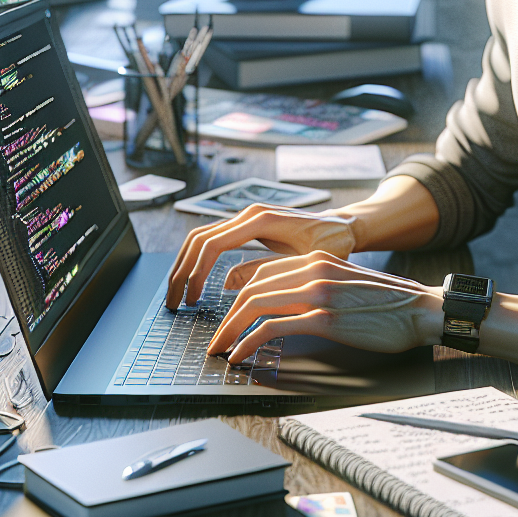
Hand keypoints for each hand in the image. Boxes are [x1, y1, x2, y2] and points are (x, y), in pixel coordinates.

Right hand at [166, 203, 356, 309]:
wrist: (344, 226)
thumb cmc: (332, 244)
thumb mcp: (302, 263)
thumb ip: (265, 271)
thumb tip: (228, 285)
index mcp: (259, 220)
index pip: (212, 245)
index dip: (196, 274)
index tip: (193, 301)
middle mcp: (249, 213)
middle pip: (198, 239)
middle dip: (181, 271)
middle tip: (173, 303)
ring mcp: (247, 217)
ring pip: (201, 237)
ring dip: (185, 266)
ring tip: (178, 295)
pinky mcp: (248, 225)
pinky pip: (214, 240)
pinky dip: (199, 260)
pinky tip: (196, 282)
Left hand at [206, 250, 443, 360]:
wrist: (423, 310)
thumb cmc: (389, 303)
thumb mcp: (347, 283)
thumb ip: (319, 285)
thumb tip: (291, 304)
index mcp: (318, 259)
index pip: (262, 271)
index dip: (238, 295)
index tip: (228, 317)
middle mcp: (314, 269)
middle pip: (252, 287)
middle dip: (227, 316)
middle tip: (216, 340)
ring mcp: (319, 292)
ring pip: (256, 303)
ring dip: (231, 330)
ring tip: (221, 350)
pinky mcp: (325, 317)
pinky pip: (272, 327)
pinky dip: (249, 341)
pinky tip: (242, 355)